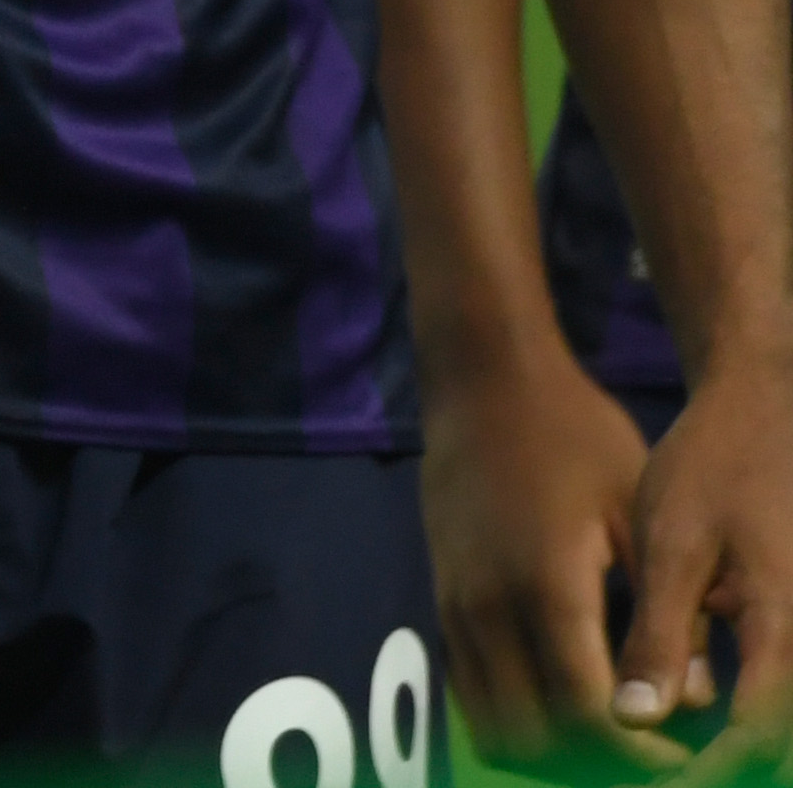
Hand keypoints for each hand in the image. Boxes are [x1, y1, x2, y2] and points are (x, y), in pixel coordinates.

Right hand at [426, 333, 667, 772]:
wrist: (484, 383)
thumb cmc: (577, 437)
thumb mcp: (640, 513)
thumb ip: (662, 614)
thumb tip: (692, 699)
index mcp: (548, 588)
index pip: (588, 712)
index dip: (636, 754)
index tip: (680, 757)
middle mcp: (489, 609)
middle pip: (535, 736)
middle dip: (594, 763)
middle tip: (648, 752)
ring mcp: (456, 607)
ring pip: (493, 725)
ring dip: (550, 750)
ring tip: (607, 738)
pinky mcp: (441, 601)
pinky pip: (470, 695)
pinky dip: (515, 720)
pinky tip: (562, 704)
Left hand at [618, 347, 792, 774]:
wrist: (773, 410)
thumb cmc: (717, 468)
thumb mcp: (675, 543)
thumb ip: (662, 634)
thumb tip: (634, 719)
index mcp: (788, 623)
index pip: (754, 733)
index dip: (707, 774)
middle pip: (776, 739)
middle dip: (723, 769)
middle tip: (655, 781)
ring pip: (780, 719)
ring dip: (737, 749)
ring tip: (665, 765)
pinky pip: (780, 687)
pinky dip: (749, 718)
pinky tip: (697, 726)